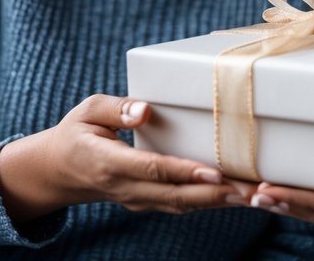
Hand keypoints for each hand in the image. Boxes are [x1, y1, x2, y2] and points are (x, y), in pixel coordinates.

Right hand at [0, 93, 249, 221]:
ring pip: (182, 205)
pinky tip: (236, 195)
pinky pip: (180, 205)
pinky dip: (209, 202)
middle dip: (215, 195)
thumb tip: (146, 109)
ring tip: (254, 194)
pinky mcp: (147, 202)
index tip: (215, 171)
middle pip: (175, 196)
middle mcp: (126, 188)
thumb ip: (116, 108)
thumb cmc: (76, 133)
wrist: (59, 172)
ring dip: (219, 202)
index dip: (185, 172)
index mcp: (109, 162)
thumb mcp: (87, 111)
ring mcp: (137, 200)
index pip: (153, 169)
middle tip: (251, 190)